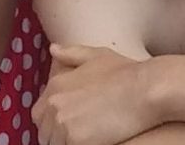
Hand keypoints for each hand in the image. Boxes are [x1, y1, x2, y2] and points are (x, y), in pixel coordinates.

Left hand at [32, 44, 157, 144]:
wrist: (144, 89)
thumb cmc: (127, 73)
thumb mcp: (97, 55)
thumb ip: (72, 54)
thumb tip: (53, 49)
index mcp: (55, 84)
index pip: (40, 114)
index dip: (54, 122)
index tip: (73, 124)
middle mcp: (53, 103)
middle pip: (45, 133)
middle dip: (59, 136)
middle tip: (85, 132)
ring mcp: (62, 123)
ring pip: (56, 144)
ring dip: (69, 143)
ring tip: (92, 136)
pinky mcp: (74, 140)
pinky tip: (98, 141)